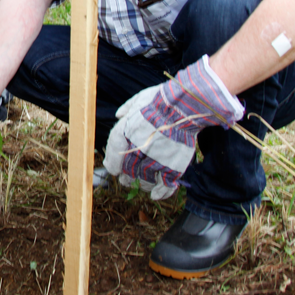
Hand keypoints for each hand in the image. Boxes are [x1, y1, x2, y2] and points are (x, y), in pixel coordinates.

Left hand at [102, 55, 242, 199]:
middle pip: (127, 174)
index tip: (114, 168)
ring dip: (141, 185)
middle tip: (127, 178)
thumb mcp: (138, 99)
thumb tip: (119, 114)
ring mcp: (154, 161)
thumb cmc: (160, 101)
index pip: (112, 161)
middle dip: (126, 177)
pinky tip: (155, 195)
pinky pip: (164, 187)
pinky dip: (160, 193)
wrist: (183, 106)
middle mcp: (135, 152)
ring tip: (141, 183)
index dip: (113, 166)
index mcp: (123, 136)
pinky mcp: (172, 168)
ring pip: (143, 181)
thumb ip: (127, 109)